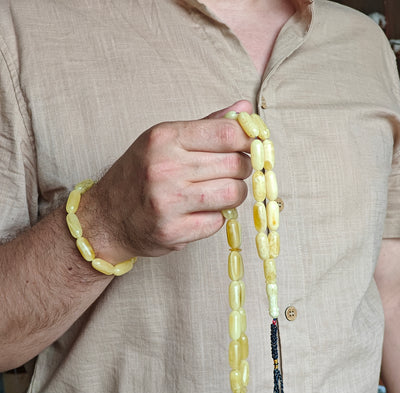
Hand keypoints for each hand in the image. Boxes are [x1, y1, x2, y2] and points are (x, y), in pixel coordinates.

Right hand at [78, 101, 252, 260]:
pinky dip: (215, 218)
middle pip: (235, 165)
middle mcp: (165, 168)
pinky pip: (217, 222)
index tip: (252, 146)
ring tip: (217, 193)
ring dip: (233, 195)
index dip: (249, 140)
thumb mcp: (164, 140)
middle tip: (231, 173)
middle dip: (242, 169)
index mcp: (164, 138)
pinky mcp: (173, 232)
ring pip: (233, 194)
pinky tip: (198, 213)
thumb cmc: (138, 175)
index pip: (227, 133)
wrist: (104, 218)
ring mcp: (168, 202)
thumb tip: (245, 111)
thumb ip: (207, 125)